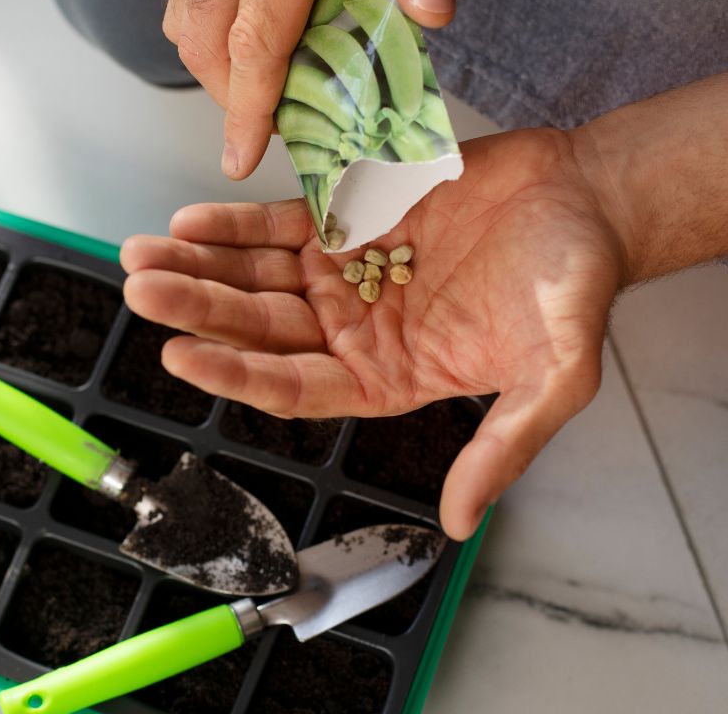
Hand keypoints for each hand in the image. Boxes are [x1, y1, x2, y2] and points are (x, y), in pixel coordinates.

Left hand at [121, 129, 625, 538]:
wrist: (586, 202)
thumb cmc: (573, 288)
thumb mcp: (554, 376)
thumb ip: (504, 447)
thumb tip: (461, 524)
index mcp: (388, 378)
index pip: (295, 387)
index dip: (237, 374)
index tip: (181, 356)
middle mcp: (356, 332)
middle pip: (260, 329)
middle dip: (199, 309)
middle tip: (144, 289)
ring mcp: (348, 274)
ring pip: (257, 277)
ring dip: (200, 266)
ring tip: (142, 252)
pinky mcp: (351, 220)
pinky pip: (279, 227)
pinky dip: (235, 224)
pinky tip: (191, 221)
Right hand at [163, 0, 458, 179]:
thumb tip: (430, 12)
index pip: (254, 45)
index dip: (245, 110)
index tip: (239, 156)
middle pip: (205, 38)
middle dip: (228, 92)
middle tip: (273, 118)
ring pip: (185, 8)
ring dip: (212, 56)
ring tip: (261, 77)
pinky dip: (208, 13)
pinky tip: (249, 19)